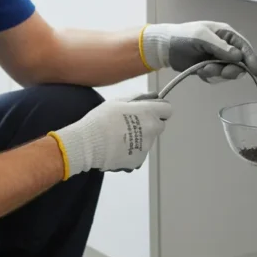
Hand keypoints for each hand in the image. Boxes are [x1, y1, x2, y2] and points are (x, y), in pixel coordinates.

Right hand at [53, 97, 171, 174]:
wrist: (88, 144)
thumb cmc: (101, 119)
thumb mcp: (118, 101)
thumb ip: (138, 98)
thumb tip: (152, 96)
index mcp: (148, 113)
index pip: (167, 109)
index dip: (159, 109)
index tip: (150, 110)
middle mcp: (151, 130)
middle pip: (159, 126)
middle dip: (149, 124)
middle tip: (131, 124)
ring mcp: (146, 147)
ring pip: (148, 140)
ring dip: (139, 138)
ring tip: (119, 137)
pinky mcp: (138, 160)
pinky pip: (139, 153)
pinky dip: (131, 151)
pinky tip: (117, 148)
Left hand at [140, 21, 256, 82]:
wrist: (165, 48)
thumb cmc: (183, 36)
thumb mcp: (201, 37)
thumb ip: (220, 46)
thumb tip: (238, 56)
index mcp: (226, 35)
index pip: (244, 47)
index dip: (252, 59)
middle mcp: (225, 47)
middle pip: (239, 63)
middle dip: (231, 70)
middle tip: (224, 73)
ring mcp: (217, 59)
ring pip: (227, 72)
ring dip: (217, 73)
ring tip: (203, 69)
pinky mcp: (210, 69)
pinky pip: (217, 78)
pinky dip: (209, 77)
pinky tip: (199, 71)